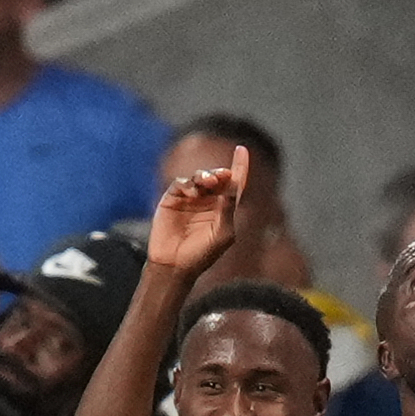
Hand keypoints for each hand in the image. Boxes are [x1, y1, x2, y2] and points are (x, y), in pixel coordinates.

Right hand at [149, 144, 250, 275]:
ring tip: (209, 181)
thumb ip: (228, 209)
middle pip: (217, 178)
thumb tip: (232, 183)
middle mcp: (208, 200)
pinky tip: (192, 190)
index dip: (239, 166)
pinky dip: (188, 183)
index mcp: (224, 209)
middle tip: (223, 175)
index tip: (242, 149)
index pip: (234, 184)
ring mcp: (190, 198)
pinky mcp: (173, 199)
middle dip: (220, 173)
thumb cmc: (202, 254)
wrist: (175, 266)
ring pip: (199, 177)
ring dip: (205, 176)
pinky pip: (181, 183)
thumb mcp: (222, 233)